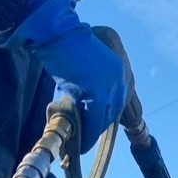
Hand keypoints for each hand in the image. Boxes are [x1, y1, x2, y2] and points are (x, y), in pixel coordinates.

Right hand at [0, 0, 127, 150]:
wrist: (56, 34)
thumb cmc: (63, 45)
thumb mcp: (83, 65)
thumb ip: (88, 84)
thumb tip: (79, 107)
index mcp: (120, 68)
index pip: (120, 101)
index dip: (106, 116)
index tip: (95, 126)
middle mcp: (121, 78)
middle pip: (113, 112)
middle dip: (98, 126)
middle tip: (83, 137)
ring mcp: (112, 86)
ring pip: (105, 120)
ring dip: (91, 133)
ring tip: (79, 142)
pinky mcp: (99, 93)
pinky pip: (95, 122)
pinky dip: (88, 135)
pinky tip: (81, 144)